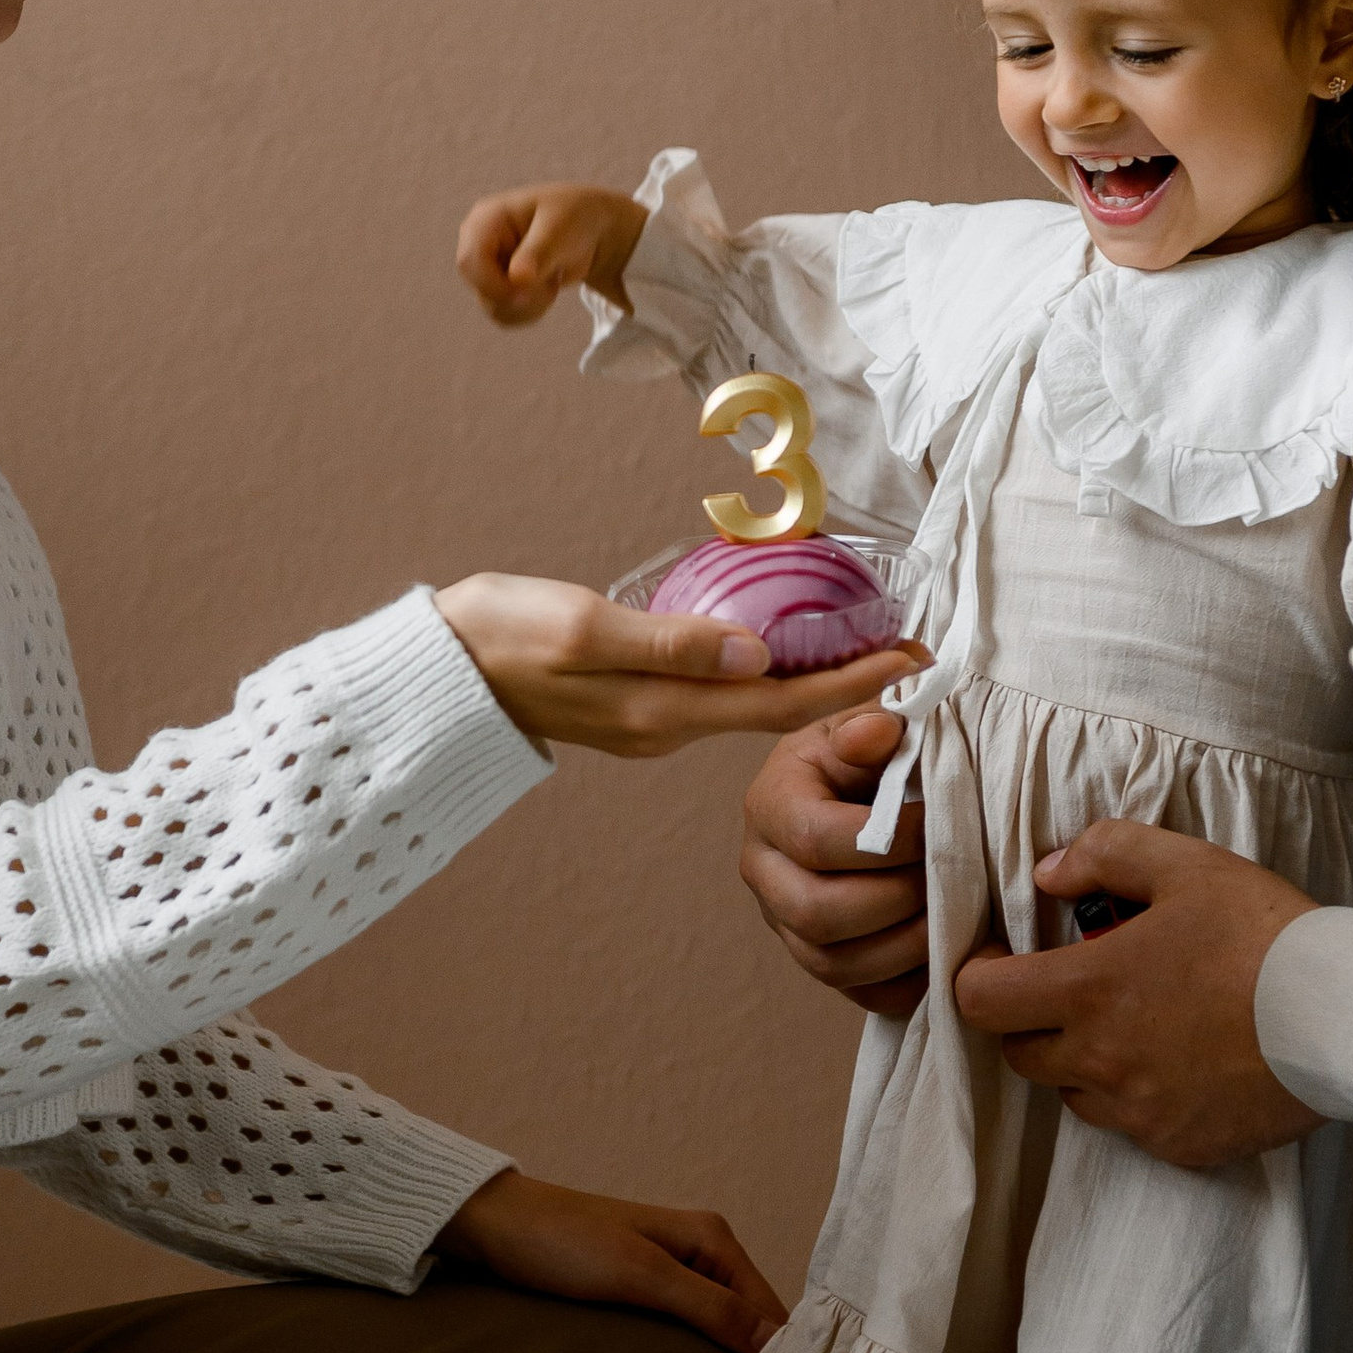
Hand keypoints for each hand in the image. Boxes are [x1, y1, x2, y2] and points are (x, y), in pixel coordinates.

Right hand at [436, 575, 924, 757]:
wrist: (437, 674)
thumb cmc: (501, 636)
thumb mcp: (586, 627)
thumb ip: (673, 640)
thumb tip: (760, 653)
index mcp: (661, 710)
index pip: (780, 701)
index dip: (853, 684)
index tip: (915, 661)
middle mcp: (665, 726)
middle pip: (778, 709)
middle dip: (850, 686)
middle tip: (914, 654)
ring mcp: (650, 721)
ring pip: (751, 703)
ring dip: (811, 681)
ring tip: (866, 649)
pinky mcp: (633, 706)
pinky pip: (719, 693)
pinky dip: (764, 674)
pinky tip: (783, 648)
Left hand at [439, 1168, 785, 1352]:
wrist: (495, 1227)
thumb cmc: (563, 1244)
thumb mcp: (641, 1276)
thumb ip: (711, 1308)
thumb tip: (779, 1343)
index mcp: (713, 1239)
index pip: (771, 1309)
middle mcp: (702, 1252)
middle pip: (750, 1321)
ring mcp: (673, 1272)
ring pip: (720, 1329)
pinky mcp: (644, 1291)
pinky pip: (688, 1330)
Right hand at [458, 185, 648, 326]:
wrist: (589, 231)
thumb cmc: (573, 217)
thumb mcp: (560, 227)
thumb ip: (537, 252)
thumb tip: (517, 278)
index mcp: (485, 219)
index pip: (470, 261)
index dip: (495, 285)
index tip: (528, 293)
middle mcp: (478, 244)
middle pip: (481, 288)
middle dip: (519, 296)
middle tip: (551, 284)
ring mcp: (487, 268)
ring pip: (492, 307)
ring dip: (529, 305)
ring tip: (552, 280)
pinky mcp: (497, 288)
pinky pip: (504, 315)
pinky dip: (529, 312)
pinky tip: (546, 289)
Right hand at [739, 710, 930, 1017]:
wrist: (860, 789)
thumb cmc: (871, 754)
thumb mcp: (871, 723)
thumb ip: (876, 723)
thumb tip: (876, 734)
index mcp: (771, 804)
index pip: (817, 839)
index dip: (887, 841)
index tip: (937, 824)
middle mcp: (763, 870)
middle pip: (817, 912)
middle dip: (897, 900)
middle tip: (951, 874)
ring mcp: (784, 923)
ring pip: (834, 964)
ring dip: (907, 945)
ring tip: (956, 910)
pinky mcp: (817, 958)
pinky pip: (860, 993)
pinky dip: (909, 981)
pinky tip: (947, 948)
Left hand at [952, 820, 1322, 1166]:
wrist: (1343, 1015)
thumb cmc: (1263, 933)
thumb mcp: (1184, 864)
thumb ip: (1103, 855)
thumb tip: (1047, 873)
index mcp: (1088, 991)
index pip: (979, 1001)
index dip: (978, 977)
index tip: (1003, 959)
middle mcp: (1100, 1062)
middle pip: (1020, 1053)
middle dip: (1032, 1018)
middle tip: (1078, 987)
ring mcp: (1138, 1113)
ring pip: (1074, 1094)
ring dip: (1085, 1061)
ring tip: (1141, 1024)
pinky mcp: (1178, 1146)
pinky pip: (1132, 1126)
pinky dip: (1140, 1097)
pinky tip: (1184, 1063)